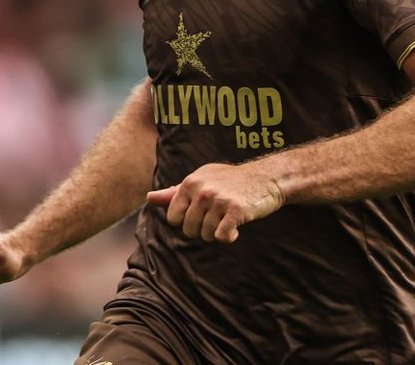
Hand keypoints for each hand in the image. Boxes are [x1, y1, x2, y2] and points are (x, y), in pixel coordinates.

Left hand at [146, 162, 283, 242]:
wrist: (266, 178)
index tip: (202, 213)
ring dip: (217, 232)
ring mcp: (218, 199)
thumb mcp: (201, 180)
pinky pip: (221, 238)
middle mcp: (201, 190)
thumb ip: (174, 192)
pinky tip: (236, 227)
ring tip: (228, 218)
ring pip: (205, 235)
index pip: (173, 218)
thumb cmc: (230, 181)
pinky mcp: (235, 210)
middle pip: (188, 230)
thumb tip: (148, 198)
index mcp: (189, 182)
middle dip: (202, 229)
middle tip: (218, 216)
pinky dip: (229, 237)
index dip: (187, 221)